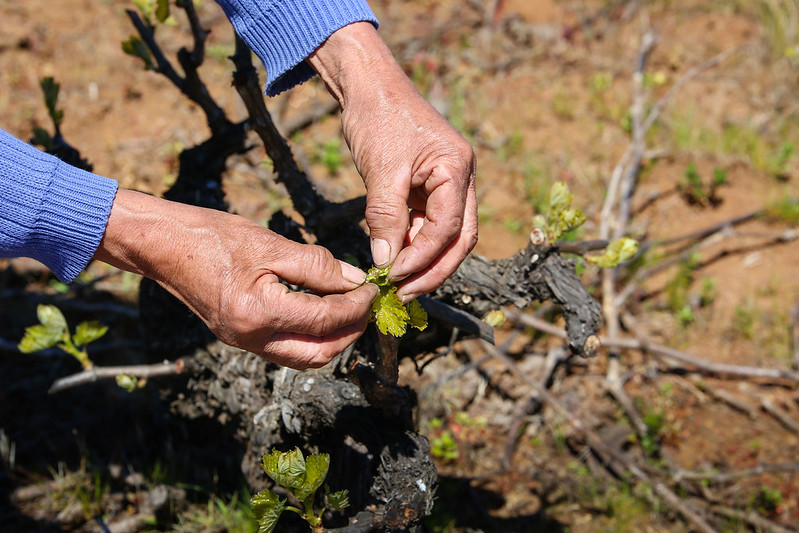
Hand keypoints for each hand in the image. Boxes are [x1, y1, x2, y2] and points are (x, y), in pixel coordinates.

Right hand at [94, 189, 377, 368]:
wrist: (162, 246)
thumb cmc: (212, 236)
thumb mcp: (270, 244)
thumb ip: (317, 265)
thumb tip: (354, 279)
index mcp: (260, 313)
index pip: (327, 319)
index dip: (357, 305)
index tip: (373, 288)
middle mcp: (251, 338)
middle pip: (321, 353)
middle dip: (352, 331)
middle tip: (368, 305)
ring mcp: (243, 343)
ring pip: (304, 358)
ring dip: (334, 339)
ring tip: (350, 310)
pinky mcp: (239, 338)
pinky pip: (286, 350)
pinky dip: (311, 337)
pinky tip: (321, 312)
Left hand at [309, 22, 477, 301]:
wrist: (368, 86)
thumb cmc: (378, 118)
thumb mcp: (381, 171)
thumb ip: (386, 218)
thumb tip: (386, 264)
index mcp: (457, 169)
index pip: (449, 228)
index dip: (422, 258)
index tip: (395, 277)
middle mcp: (460, 178)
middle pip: (459, 239)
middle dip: (433, 269)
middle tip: (405, 293)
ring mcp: (447, 183)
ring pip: (444, 235)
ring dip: (422, 259)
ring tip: (396, 281)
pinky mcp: (429, 186)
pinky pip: (427, 223)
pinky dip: (411, 242)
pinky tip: (393, 257)